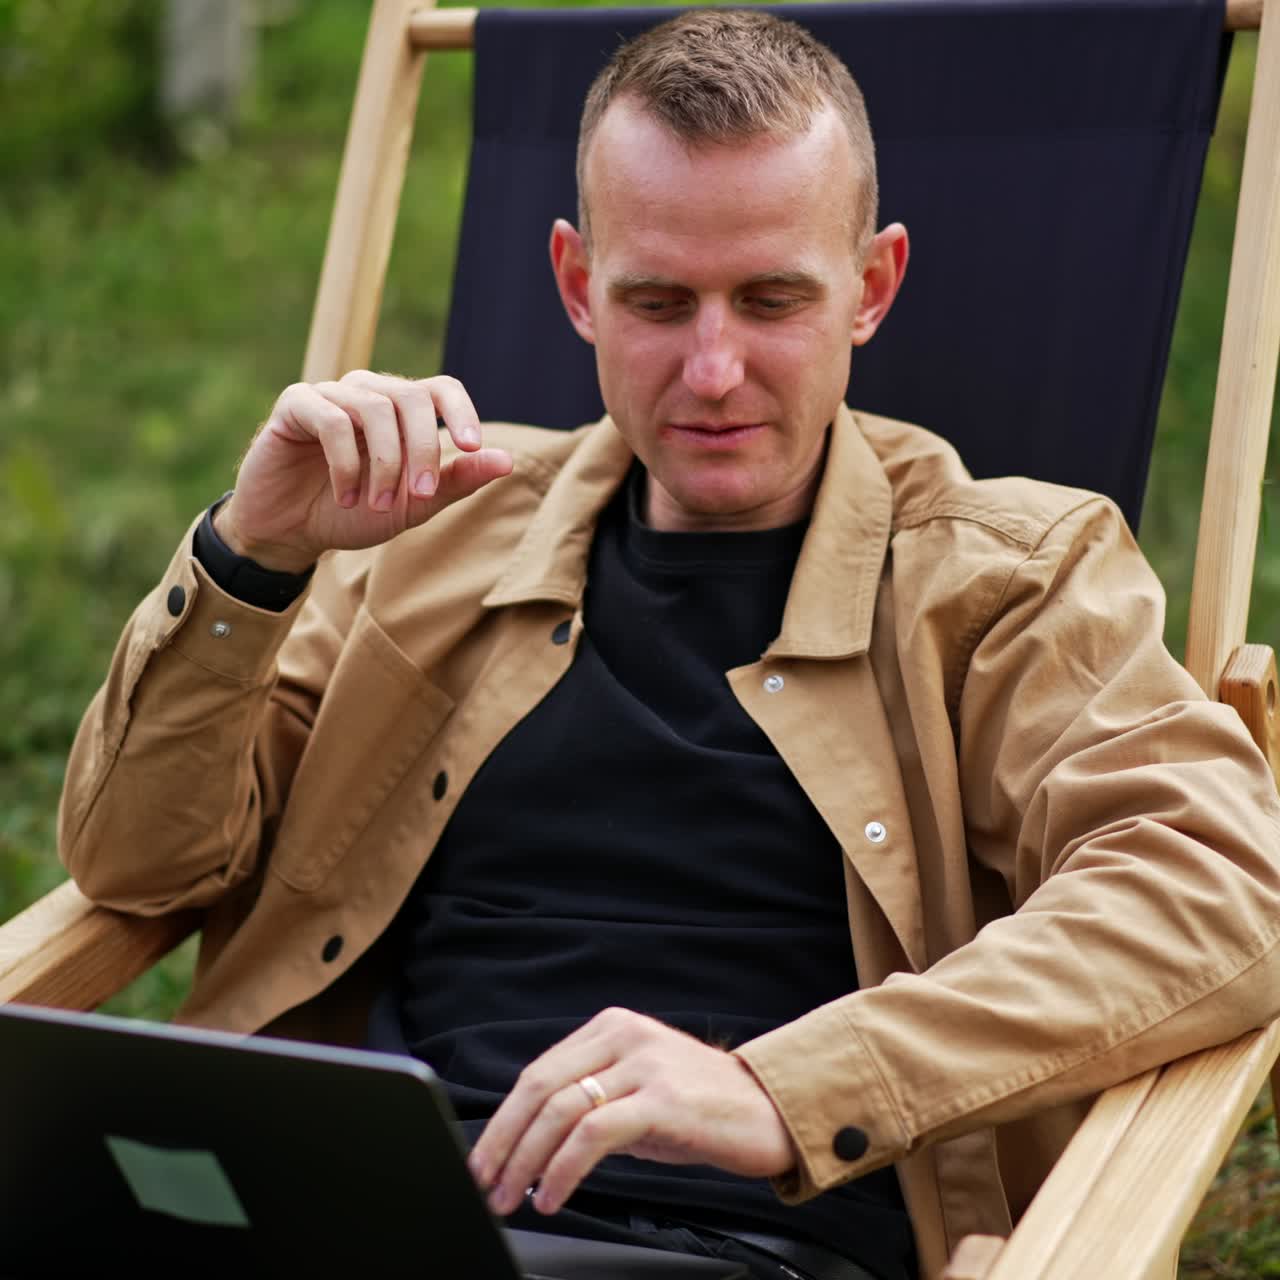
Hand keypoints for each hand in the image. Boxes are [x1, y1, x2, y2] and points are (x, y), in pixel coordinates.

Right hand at [215, 370, 513, 571]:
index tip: (471, 445)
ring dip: (384, 464)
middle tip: (420, 495)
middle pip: (412, 397)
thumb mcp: (414, 504)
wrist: (292, 533)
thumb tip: (506, 460)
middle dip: (423, 450)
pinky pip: (332, 419)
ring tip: (378, 505)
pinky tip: (347, 495)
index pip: (441, 388)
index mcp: (402, 411)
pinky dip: (347, 464)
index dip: (461, 410)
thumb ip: (457, 480)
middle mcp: (369, 392)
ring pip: (375, 408)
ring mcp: (331, 394)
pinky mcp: (296, 405)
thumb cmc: (355, 512)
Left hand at [467, 1008, 796, 1216]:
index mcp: (612, 1028)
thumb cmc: (702, 1106)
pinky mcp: (661, 1099)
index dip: (504, 1119)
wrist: (770, 1111)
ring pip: (560, 1110)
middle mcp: (624, 1037)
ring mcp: (644, 1065)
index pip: (539, 1072)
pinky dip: (562, 1169)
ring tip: (512, 1198)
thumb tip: (531, 1142)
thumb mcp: (639, 1087)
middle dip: (503, 1140)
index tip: (484, 1157)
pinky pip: (593, 1134)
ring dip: (525, 1161)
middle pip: (540, 1087)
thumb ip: (592, 1097)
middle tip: (484, 1182)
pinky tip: (552, 1194)